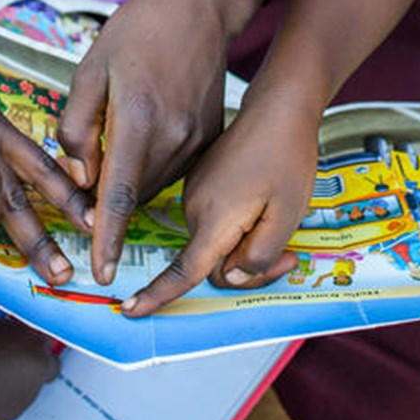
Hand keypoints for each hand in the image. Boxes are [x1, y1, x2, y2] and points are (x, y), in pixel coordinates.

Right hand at [0, 309, 61, 419]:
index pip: (46, 335)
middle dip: (36, 361)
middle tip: (15, 356)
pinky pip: (10, 403)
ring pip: (29, 387)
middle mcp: (38, 370)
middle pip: (50, 365)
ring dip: (17, 380)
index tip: (17, 332)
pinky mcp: (10, 415)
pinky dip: (1, 398)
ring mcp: (26, 395)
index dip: (31, 334)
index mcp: (36, 341)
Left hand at [56, 0, 231, 284]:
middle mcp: (174, 137)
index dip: (107, 239)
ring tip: (113, 146)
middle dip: (106, 204)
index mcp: (138, 120)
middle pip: (134, 195)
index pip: (119, 196)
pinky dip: (151, 169)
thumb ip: (78, 127)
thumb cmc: (139, 29)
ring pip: (153, 186)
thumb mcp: (91, 69)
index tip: (100, 274)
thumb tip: (80, 177)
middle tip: (81, 182)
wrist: (202, 4)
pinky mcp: (211, 136)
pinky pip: (173, 169)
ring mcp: (198, 139)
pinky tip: (141, 137)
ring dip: (129, 185)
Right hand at [122, 92, 320, 314]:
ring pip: (215, 243)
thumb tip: (232, 276)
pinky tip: (264, 205)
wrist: (278, 108)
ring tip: (280, 221)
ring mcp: (195, 193)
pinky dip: (239, 225)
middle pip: (213, 262)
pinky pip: (215, 222)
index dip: (157, 295)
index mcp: (213, 219)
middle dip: (249, 268)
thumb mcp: (286, 215)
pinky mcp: (202, 183)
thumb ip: (259, 256)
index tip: (130, 310)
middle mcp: (194, 207)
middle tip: (290, 255)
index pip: (183, 270)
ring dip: (246, 245)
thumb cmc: (286, 157)